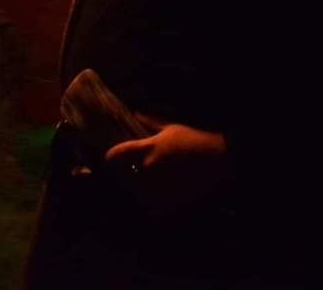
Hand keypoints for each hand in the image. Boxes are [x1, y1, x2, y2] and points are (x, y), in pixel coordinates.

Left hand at [105, 116, 230, 214]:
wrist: (215, 158)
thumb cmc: (192, 139)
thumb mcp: (171, 127)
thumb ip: (151, 121)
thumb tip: (136, 113)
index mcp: (148, 149)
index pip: (120, 153)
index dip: (111, 156)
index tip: (107, 158)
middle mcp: (149, 168)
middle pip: (126, 175)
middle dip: (126, 174)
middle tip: (128, 174)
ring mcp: (158, 186)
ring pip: (138, 193)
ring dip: (138, 190)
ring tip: (140, 189)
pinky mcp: (169, 200)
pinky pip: (152, 208)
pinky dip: (151, 206)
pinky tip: (153, 203)